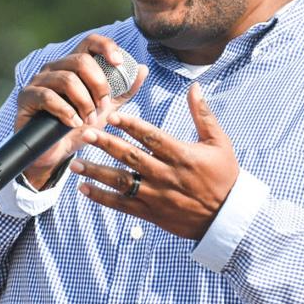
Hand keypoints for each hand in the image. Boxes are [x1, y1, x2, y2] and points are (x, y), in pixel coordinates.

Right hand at [16, 34, 147, 188]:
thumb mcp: (107, 109)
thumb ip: (124, 90)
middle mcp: (55, 67)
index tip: (119, 63)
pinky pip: (48, 97)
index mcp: (74, 64)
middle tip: (103, 107)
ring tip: (89, 120)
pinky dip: (66, 112)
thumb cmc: (81, 126)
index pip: (90, 42)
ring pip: (67, 79)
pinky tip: (73, 124)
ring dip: (84, 102)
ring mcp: (39, 80)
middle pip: (81, 60)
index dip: (106, 47)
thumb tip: (142, 69)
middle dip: (98, 85)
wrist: (57, 153)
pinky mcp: (26, 96)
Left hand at [71, 82, 237, 239]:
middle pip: (131, 158)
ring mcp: (157, 196)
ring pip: (121, 182)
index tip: (113, 116)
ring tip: (76, 163)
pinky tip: (84, 188)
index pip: (152, 138)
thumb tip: (194, 87)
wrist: (227, 216)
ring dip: (97, 172)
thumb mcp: (219, 142)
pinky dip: (102, 197)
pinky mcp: (151, 212)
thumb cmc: (224, 175)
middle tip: (86, 134)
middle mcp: (166, 176)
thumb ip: (203, 115)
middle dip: (106, 145)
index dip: (131, 126)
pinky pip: (122, 205)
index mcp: (182, 156)